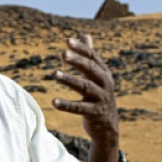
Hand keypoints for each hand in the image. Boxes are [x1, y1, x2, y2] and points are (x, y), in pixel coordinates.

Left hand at [51, 34, 120, 161]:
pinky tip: (53, 101)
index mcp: (103, 72)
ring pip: (84, 87)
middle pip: (90, 69)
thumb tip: (85, 35)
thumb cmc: (98, 96)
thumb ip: (90, 56)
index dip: (81, 48)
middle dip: (77, 61)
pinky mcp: (95, 113)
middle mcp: (105, 83)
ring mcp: (101, 98)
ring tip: (53, 74)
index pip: (93, 57)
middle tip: (62, 53)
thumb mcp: (96, 75)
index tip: (67, 41)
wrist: (107, 126)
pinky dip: (66, 104)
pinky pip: (79, 108)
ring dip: (69, 80)